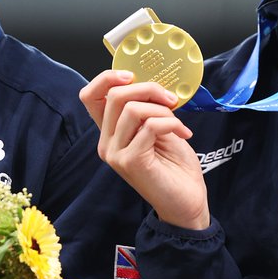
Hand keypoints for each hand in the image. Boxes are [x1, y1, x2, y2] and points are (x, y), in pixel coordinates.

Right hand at [79, 70, 209, 229]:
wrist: (187, 202)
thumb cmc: (175, 167)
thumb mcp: (158, 128)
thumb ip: (147, 109)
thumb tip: (150, 83)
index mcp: (110, 133)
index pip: (89, 96)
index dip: (106, 78)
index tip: (132, 76)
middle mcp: (107, 143)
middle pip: (115, 96)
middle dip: (148, 89)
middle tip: (171, 100)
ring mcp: (116, 154)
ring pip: (132, 109)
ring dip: (163, 110)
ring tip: (179, 123)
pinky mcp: (130, 161)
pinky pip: (150, 126)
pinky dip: (171, 123)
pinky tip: (183, 133)